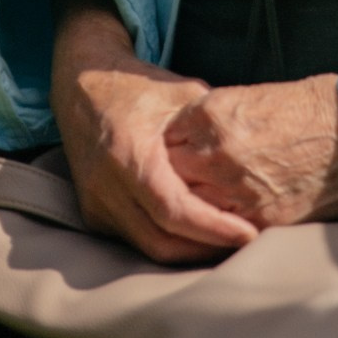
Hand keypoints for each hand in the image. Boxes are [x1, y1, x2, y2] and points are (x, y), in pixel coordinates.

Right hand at [51, 0, 258, 262]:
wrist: (81, 86)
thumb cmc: (138, 87)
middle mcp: (106, 184)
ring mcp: (96, 202)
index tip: (248, 233)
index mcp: (128, 153)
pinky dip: (167, 241)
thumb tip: (255, 150)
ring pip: (148, 247)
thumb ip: (213, 126)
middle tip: (245, 242)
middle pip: (161, 240)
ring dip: (188, 251)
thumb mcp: (182, 93)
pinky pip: (135, 240)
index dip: (213, 228)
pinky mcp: (93, 213)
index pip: (174, 210)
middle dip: (206, 248)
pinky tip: (195, 234)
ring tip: (226, 243)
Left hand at [164, 74, 337, 227]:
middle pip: (171, 174)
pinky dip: (217, 228)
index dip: (172, 147)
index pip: (166, 138)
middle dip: (174, 177)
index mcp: (211, 115)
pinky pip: (220, 230)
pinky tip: (221, 222)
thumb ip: (212, 119)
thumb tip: (189, 137)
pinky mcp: (258, 219)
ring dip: (193, 205)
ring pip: (189, 206)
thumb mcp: (249, 98)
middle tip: (182, 181)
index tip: (178, 153)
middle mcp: (216, 153)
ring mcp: (235, 190)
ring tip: (198, 205)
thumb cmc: (310, 110)